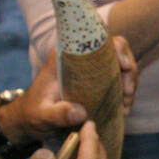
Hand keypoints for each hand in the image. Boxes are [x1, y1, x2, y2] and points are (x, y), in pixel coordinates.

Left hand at [7, 37, 138, 141]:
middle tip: (127, 93)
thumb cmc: (32, 113)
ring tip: (126, 106)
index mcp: (67, 56)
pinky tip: (124, 109)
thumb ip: (57, 114)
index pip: (98, 39)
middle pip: (116, 50)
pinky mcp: (96, 80)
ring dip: (130, 83)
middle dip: (129, 70)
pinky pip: (118, 79)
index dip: (117, 49)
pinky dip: (125, 92)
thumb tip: (80, 113)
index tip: (124, 66)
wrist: (28, 118)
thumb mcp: (41, 115)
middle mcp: (82, 57)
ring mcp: (91, 68)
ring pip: (121, 65)